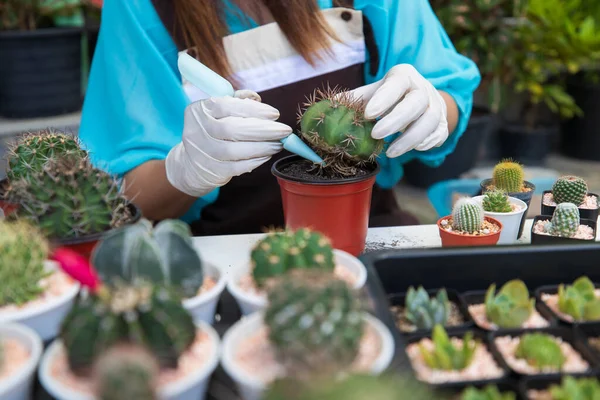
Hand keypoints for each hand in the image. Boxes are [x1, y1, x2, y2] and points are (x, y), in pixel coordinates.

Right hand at [165, 90, 291, 196]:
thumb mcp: (218, 112)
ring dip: (262, 147)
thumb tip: (256, 99)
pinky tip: (266, 155)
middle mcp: (198, 130)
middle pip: (232, 129)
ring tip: (278, 144)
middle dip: (263, 130)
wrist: (192, 164)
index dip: (253, 110)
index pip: (226, 106)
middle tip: (284, 131)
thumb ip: (237, 101)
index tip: (275, 114)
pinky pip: (236, 167)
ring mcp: (203, 153)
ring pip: (235, 151)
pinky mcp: (212, 171)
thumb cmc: (212, 132)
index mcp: (200, 110)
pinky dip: (254, 161)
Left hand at [345, 64, 448, 157]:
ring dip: (410, 138)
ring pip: (430, 120)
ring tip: (390, 152)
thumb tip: (325, 108)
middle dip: (396, 120)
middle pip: (416, 102)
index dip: (384, 98)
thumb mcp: (372, 93)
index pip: (397, 83)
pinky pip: (439, 134)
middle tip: (376, 135)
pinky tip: (412, 149)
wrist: (420, 99)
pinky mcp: (443, 123)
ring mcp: (436, 106)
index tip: (368, 114)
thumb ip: (353, 100)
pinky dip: (426, 143)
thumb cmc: (389, 97)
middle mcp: (423, 88)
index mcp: (404, 76)